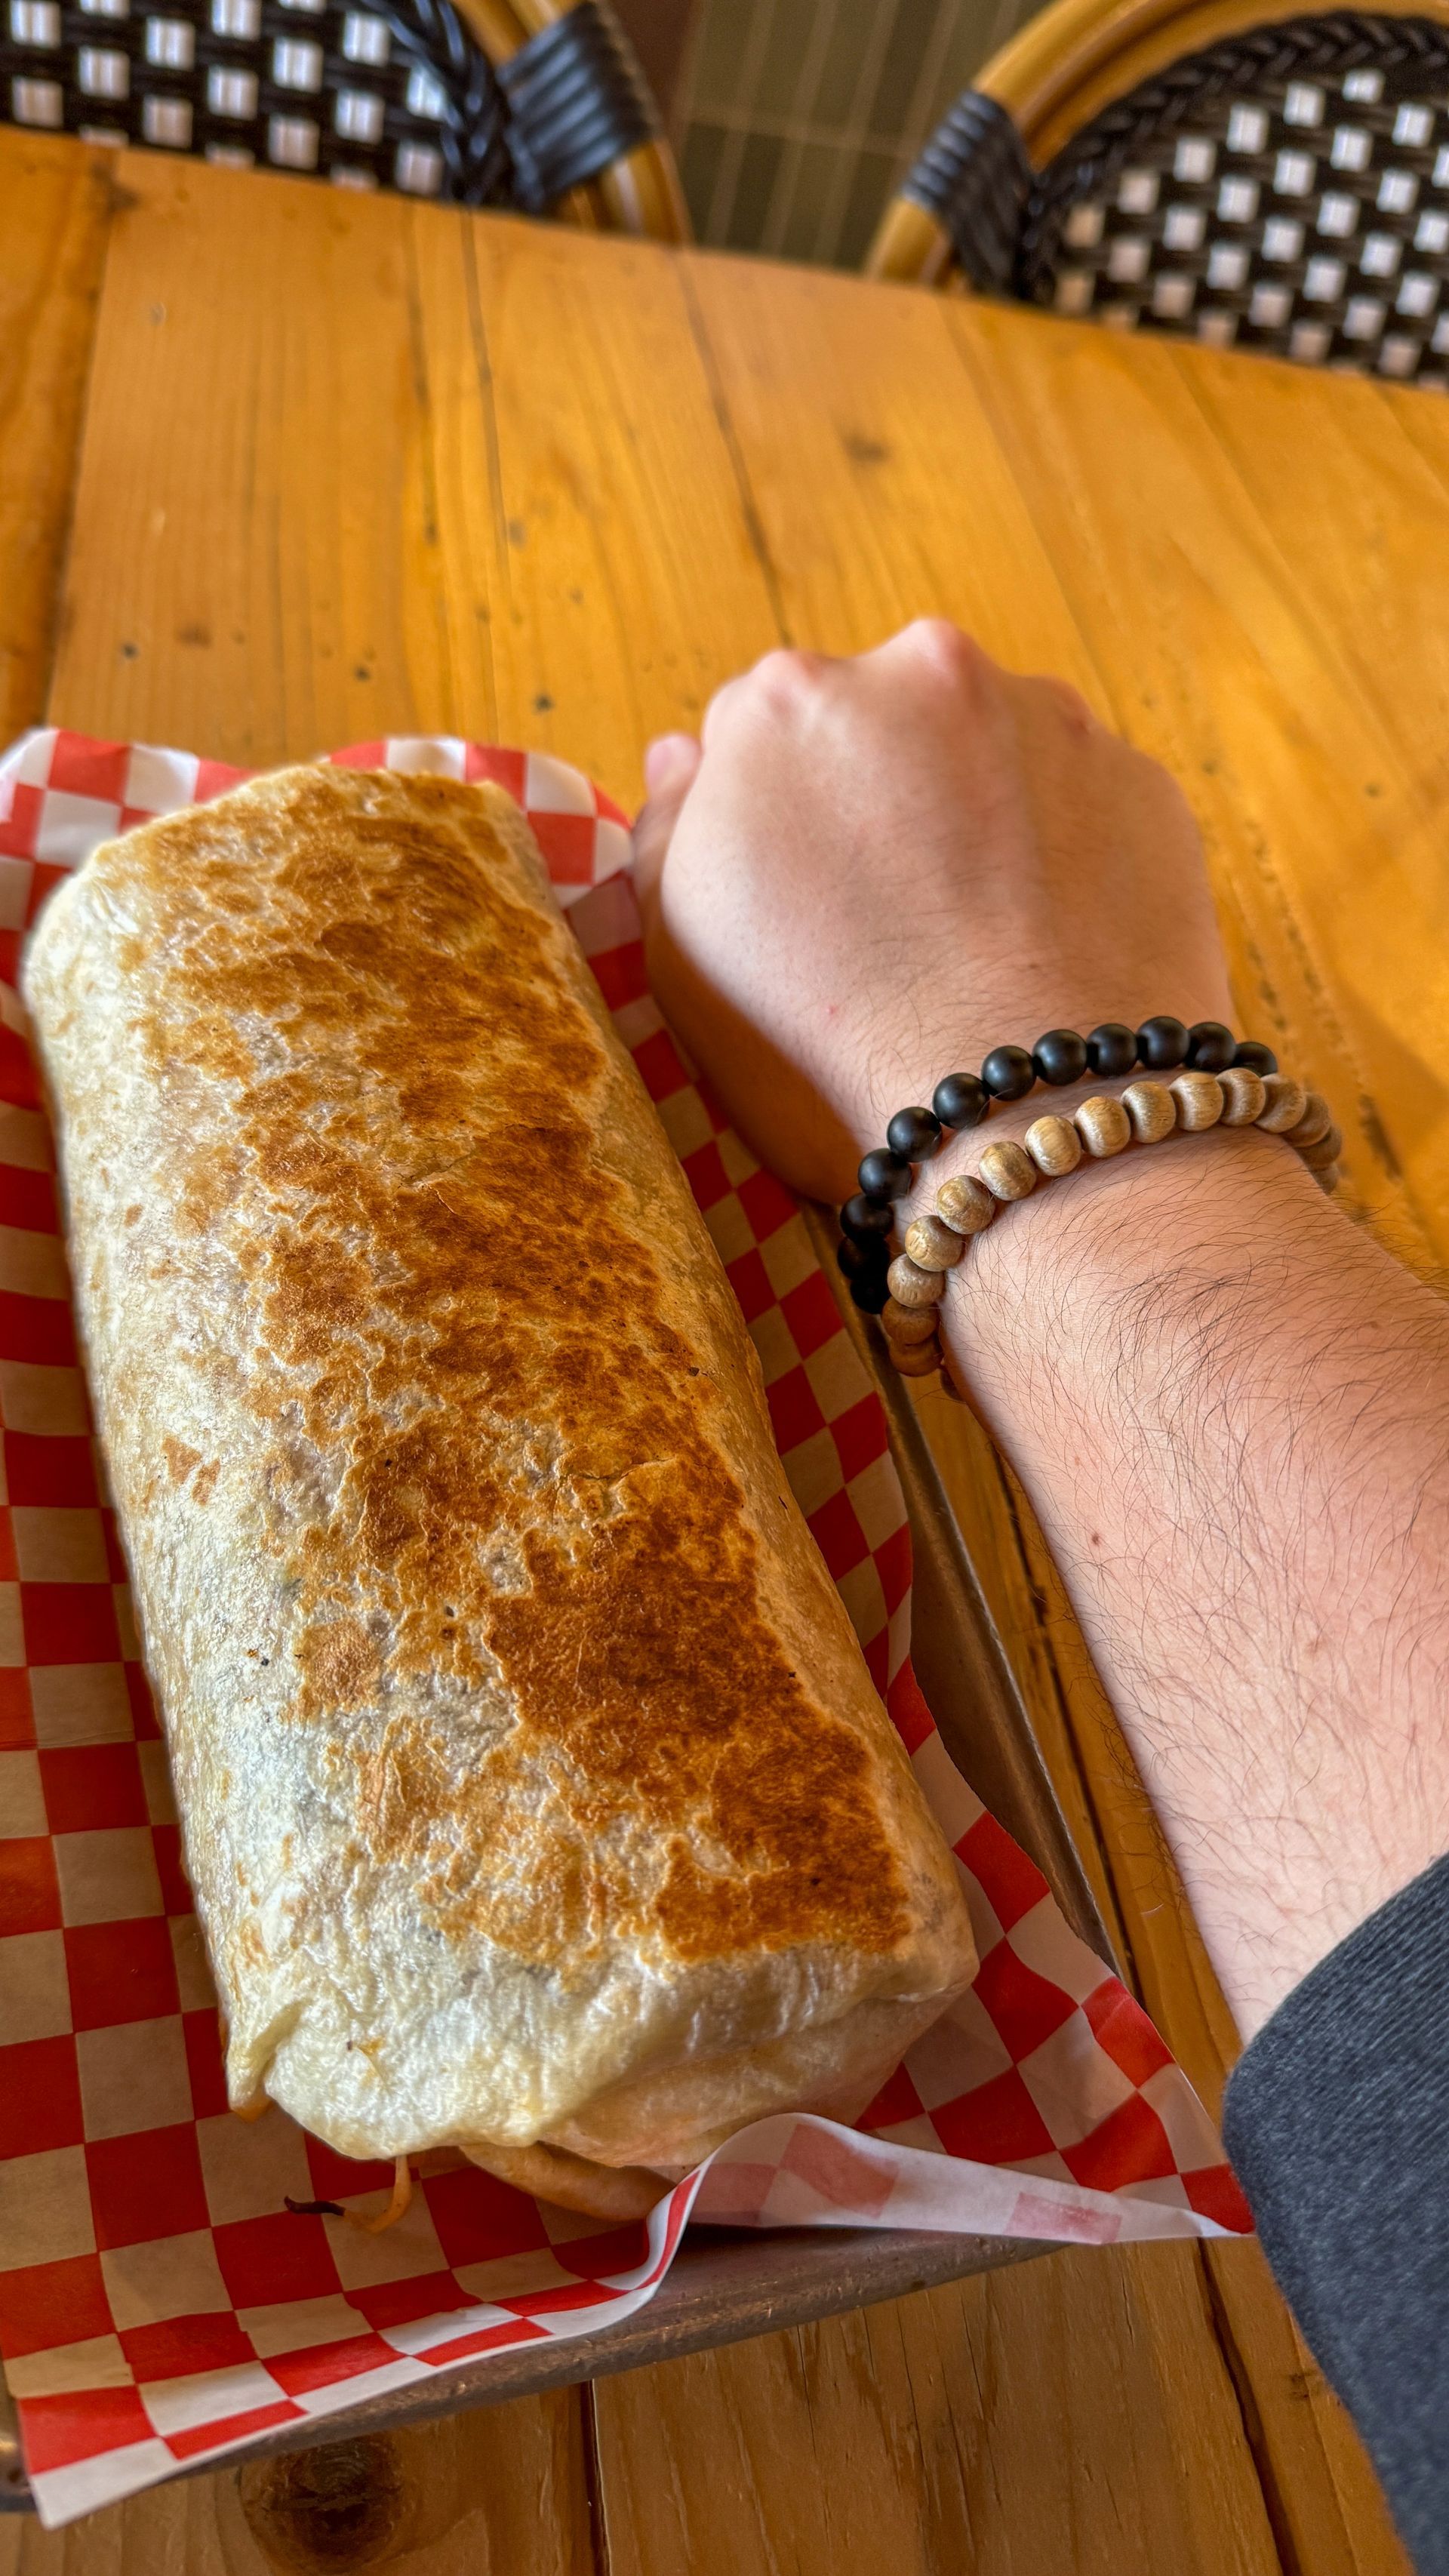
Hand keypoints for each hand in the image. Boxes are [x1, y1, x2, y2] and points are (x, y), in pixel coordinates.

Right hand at [632, 622, 1233, 1202]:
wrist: (1033, 1126)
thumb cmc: (830, 1060)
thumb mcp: (684, 960)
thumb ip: (666, 833)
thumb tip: (681, 754)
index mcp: (785, 703)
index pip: (754, 728)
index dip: (772, 819)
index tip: (795, 897)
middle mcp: (923, 672)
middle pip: (880, 720)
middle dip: (877, 799)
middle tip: (886, 929)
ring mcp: (1049, 720)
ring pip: (989, 751)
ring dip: (974, 817)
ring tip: (974, 946)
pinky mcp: (1145, 780)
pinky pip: (1082, 802)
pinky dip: (1061, 856)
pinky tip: (1045, 950)